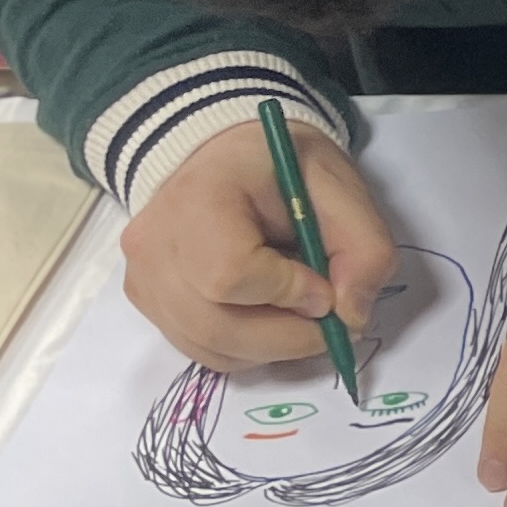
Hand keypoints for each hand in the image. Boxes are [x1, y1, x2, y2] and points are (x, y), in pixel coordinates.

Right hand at [121, 116, 396, 368]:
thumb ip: (364, 250)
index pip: (231, 274)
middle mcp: (152, 244)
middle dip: (290, 337)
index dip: (289, 294)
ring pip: (210, 346)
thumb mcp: (342, 190)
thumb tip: (351, 316)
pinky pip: (199, 347)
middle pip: (217, 325)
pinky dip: (246, 347)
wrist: (226, 158)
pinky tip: (269, 315)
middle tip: (331, 323)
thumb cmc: (282, 170)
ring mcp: (142, 276)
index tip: (328, 287)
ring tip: (300, 312)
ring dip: (272, 347)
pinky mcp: (145, 300)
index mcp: (197, 199)